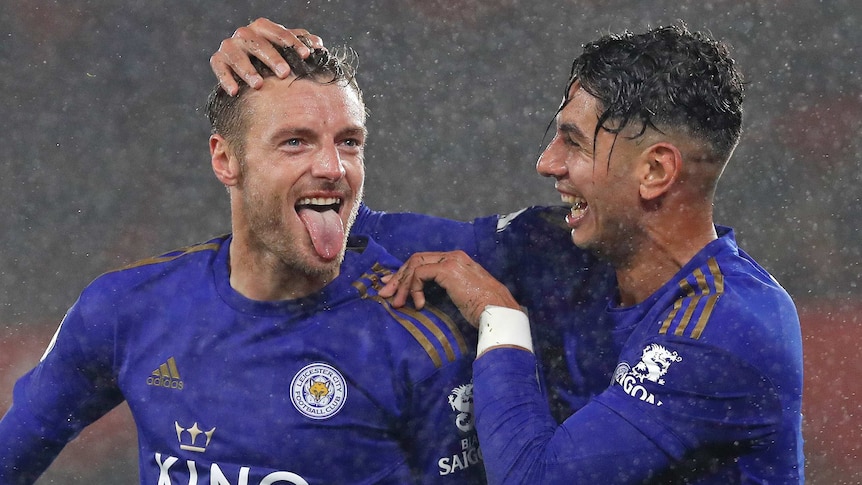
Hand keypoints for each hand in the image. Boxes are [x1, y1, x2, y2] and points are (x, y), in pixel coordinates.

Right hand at [210, 18, 324, 94]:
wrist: (245, 68)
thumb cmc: (272, 57)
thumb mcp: (286, 48)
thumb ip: (301, 43)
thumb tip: (317, 44)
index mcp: (263, 28)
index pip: (278, 32)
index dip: (292, 42)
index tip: (305, 55)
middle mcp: (244, 34)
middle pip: (258, 43)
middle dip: (272, 57)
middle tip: (284, 73)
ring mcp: (230, 46)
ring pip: (237, 55)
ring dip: (247, 70)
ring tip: (258, 84)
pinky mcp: (218, 59)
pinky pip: (219, 67)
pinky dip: (226, 79)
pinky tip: (234, 92)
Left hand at [379, 251, 519, 327]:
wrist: (499, 312)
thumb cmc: (484, 310)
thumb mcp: (461, 298)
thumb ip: (444, 292)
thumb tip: (423, 299)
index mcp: (457, 261)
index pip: (425, 261)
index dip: (406, 274)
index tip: (393, 287)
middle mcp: (453, 256)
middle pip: (416, 260)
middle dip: (398, 277)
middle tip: (385, 292)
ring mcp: (451, 260)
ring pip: (415, 265)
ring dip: (402, 284)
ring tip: (396, 302)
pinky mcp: (448, 269)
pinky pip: (420, 273)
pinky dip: (414, 288)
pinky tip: (418, 305)